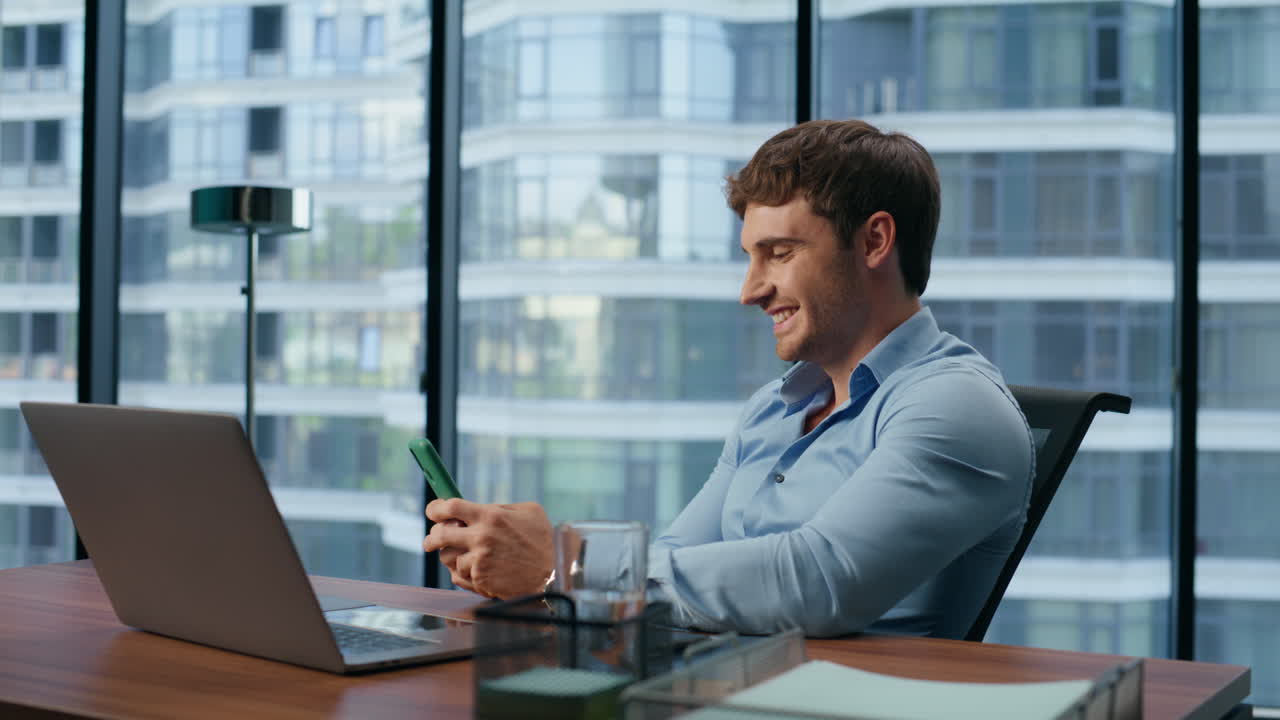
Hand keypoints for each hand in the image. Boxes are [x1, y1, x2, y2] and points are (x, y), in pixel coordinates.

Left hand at [423, 499, 552, 598]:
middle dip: (431, 537)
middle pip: (439, 534)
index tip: (433, 511)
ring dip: (451, 555)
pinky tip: (478, 570)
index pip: (450, 507)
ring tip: (464, 555)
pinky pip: (459, 575)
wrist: (552, 575)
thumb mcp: (529, 512)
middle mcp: (481, 537)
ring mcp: (479, 560)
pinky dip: (464, 572)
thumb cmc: (543, 541)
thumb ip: (500, 507)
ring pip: (447, 557)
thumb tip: (478, 508)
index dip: (435, 508)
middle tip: (432, 540)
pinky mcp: (480, 579)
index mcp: (491, 516)